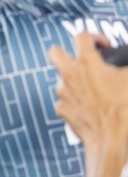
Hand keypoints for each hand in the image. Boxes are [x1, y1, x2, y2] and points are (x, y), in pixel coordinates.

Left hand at [50, 32, 127, 152]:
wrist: (111, 141)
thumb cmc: (123, 111)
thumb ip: (126, 67)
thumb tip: (124, 65)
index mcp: (87, 63)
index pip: (82, 36)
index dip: (95, 36)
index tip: (105, 46)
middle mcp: (69, 74)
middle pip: (55, 52)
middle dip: (68, 52)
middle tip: (84, 60)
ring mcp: (63, 92)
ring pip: (60, 77)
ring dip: (74, 78)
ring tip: (93, 86)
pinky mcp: (62, 108)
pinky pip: (65, 99)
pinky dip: (74, 99)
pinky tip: (88, 105)